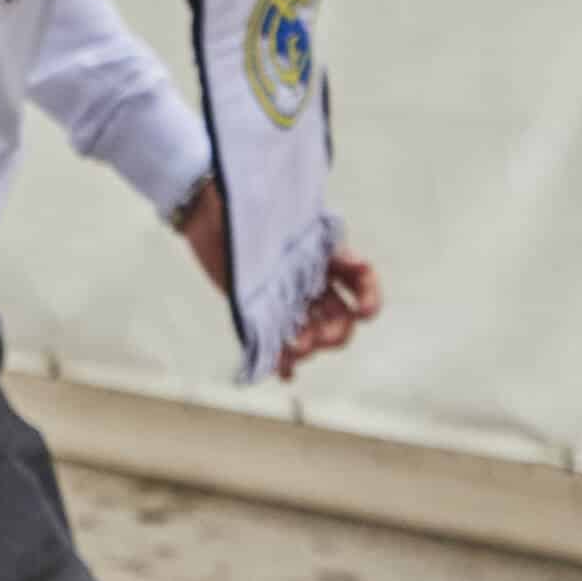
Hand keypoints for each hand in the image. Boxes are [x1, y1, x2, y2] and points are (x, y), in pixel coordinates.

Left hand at [179, 180, 379, 378]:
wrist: (211, 217)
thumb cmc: (250, 209)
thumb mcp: (288, 219)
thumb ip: (321, 240)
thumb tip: (358, 262)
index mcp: (324, 258)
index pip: (361, 280)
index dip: (370, 297)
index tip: (362, 311)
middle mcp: (312, 284)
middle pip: (340, 319)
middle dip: (333, 333)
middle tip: (312, 337)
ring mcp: (289, 302)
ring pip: (313, 336)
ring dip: (307, 348)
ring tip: (290, 349)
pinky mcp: (264, 315)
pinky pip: (281, 346)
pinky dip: (285, 362)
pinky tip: (284, 372)